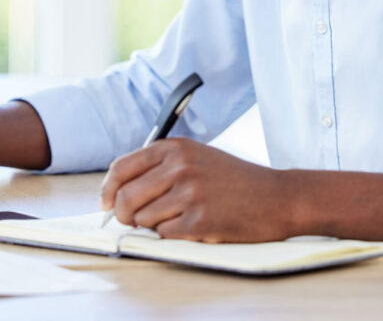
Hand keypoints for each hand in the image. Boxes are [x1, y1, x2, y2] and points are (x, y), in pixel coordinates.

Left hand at [100, 138, 302, 242]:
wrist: (277, 196)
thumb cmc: (234, 179)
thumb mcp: (196, 157)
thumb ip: (160, 166)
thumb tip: (116, 190)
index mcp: (175, 148)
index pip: (121, 168)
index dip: (107, 189)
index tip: (105, 203)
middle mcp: (180, 167)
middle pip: (126, 197)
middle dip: (123, 214)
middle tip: (131, 220)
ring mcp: (189, 193)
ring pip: (143, 218)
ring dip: (153, 225)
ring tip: (177, 218)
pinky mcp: (199, 220)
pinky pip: (164, 234)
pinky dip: (171, 235)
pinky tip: (192, 225)